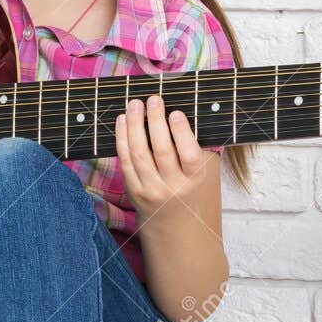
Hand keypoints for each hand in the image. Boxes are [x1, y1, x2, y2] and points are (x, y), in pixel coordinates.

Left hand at [114, 93, 211, 220]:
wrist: (173, 222)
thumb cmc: (188, 186)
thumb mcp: (199, 171)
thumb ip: (193, 146)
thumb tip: (177, 112)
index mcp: (194, 179)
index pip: (189, 155)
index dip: (182, 133)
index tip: (175, 112)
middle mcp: (173, 186)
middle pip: (162, 150)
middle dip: (156, 122)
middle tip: (153, 99)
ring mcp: (151, 189)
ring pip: (139, 153)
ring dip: (135, 125)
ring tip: (134, 104)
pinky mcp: (133, 190)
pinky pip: (125, 160)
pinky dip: (122, 138)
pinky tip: (122, 120)